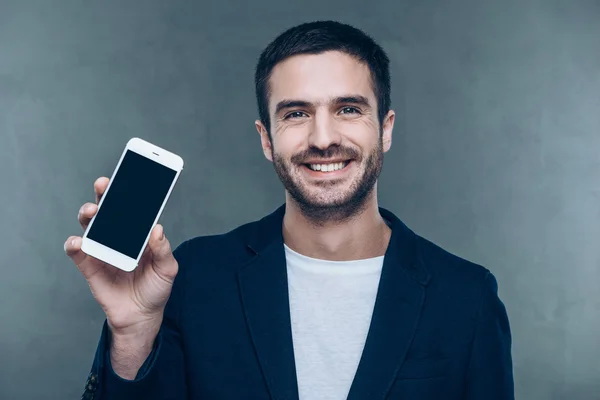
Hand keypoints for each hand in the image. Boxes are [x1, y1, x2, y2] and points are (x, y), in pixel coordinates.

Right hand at [64, 177, 178, 336]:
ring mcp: (102, 249)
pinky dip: (74, 244)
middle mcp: (118, 237)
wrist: (142, 316)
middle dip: (104, 194)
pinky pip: (77, 251)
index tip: (129, 177)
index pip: (132, 208)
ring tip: (92, 212)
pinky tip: (79, 242)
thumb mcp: (167, 269)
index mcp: (138, 234)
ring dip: (88, 214)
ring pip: (90, 225)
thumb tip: (157, 228)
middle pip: (107, 210)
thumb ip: (163, 249)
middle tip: (104, 185)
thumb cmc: (156, 289)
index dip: (129, 192)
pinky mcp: (89, 266)